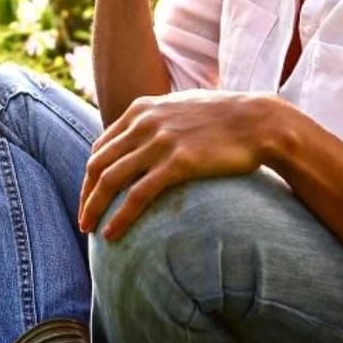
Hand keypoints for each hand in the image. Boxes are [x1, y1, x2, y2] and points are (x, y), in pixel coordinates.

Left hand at [77, 90, 274, 240]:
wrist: (259, 121)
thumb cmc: (224, 118)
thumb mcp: (179, 107)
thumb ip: (156, 119)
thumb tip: (143, 139)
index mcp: (141, 109)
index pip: (101, 146)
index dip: (90, 175)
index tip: (90, 194)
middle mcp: (144, 124)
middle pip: (98, 164)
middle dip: (86, 194)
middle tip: (84, 218)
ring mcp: (160, 143)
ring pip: (111, 180)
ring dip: (94, 208)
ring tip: (89, 231)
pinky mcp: (178, 163)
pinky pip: (137, 196)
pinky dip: (119, 217)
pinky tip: (112, 234)